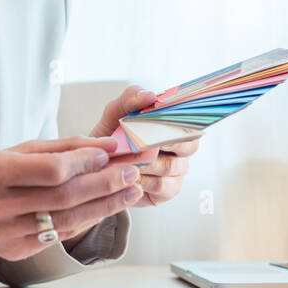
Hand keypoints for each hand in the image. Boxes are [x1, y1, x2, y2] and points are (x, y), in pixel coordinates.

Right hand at [0, 135, 144, 261]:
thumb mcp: (17, 151)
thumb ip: (62, 148)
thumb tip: (105, 145)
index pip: (50, 170)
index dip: (84, 163)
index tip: (109, 154)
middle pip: (64, 197)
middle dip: (105, 184)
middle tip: (132, 173)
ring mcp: (6, 233)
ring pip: (66, 221)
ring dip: (105, 206)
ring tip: (130, 192)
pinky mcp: (16, 251)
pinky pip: (60, 235)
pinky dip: (86, 221)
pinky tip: (106, 208)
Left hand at [91, 84, 198, 206]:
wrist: (96, 165)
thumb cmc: (112, 135)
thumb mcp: (116, 112)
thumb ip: (131, 98)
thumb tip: (150, 95)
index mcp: (175, 126)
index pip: (190, 121)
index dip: (179, 121)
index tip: (160, 122)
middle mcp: (181, 149)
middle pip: (188, 146)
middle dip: (166, 143)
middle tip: (144, 142)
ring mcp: (176, 171)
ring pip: (171, 166)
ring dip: (147, 163)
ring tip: (126, 161)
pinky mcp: (167, 191)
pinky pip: (163, 186)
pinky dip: (145, 182)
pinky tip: (130, 177)